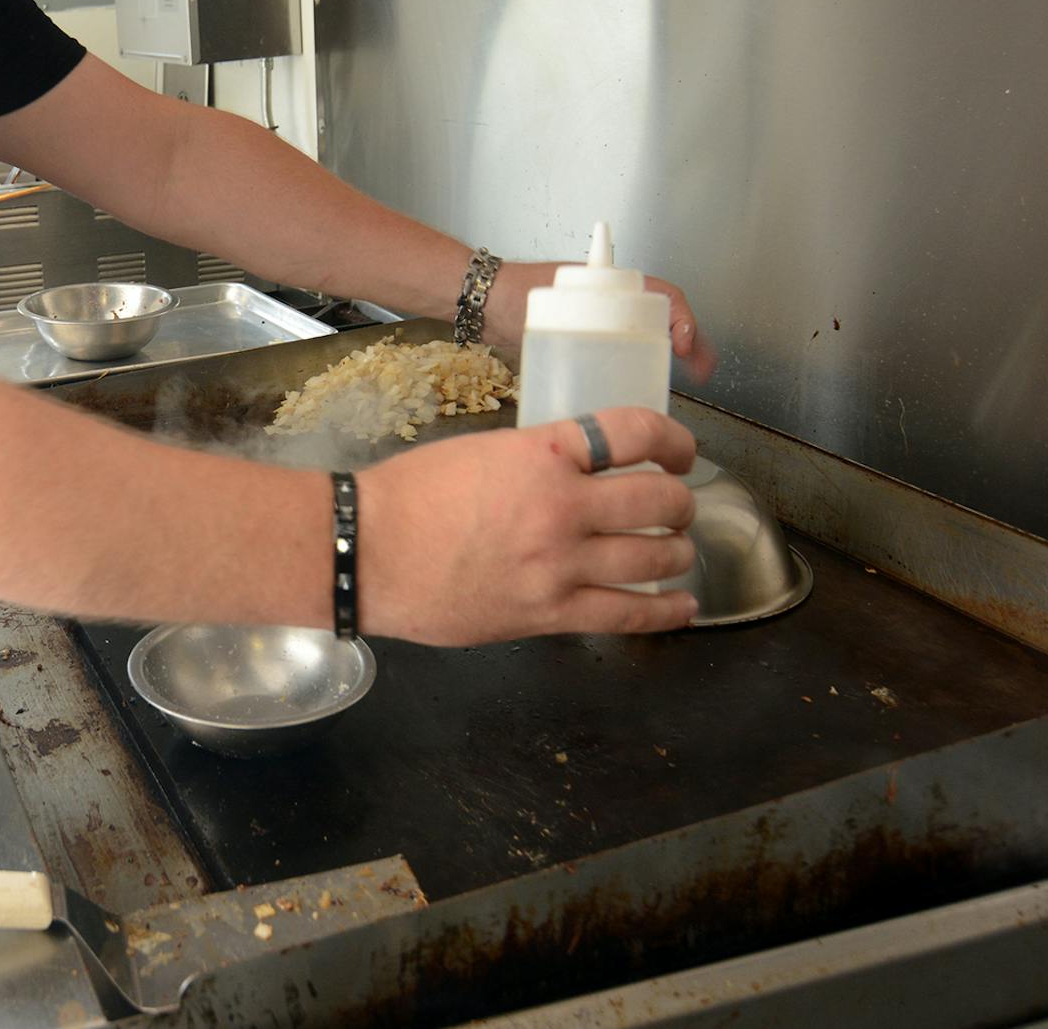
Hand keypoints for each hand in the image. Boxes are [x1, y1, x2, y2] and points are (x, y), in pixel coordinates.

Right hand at [358, 407, 698, 645]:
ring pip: (656, 557)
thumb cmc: (408, 495)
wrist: (365, 552)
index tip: (679, 453)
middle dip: (680, 502)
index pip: (636, 432)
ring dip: (676, 552)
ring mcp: (560, 565)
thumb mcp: (482, 452)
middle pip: (660, 500)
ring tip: (674, 552)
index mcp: (544, 453)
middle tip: (675, 508)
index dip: (674, 440)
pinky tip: (682, 605)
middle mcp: (563, 507)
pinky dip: (666, 611)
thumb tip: (575, 476)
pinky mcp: (550, 614)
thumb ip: (537, 461)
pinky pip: (629, 613)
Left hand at [485, 263, 717, 384]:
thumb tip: (592, 332)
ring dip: (670, 352)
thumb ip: (567, 313)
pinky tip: (643, 387)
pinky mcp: (589, 336)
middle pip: (663, 316)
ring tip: (684, 378)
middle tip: (701, 368)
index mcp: (609, 284)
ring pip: (649, 332)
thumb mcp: (549, 303)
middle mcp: (610, 299)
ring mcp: (602, 317)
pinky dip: (642, 363)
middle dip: (689, 340)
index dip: (684, 318)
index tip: (685, 345)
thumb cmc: (510, 296)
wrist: (481, 304)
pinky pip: (625, 347)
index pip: (662, 293)